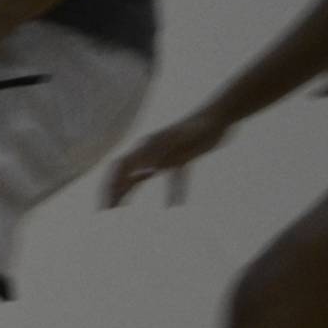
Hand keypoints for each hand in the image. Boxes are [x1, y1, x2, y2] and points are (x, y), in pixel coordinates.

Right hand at [104, 110, 231, 208]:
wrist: (221, 115)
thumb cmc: (199, 126)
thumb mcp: (178, 140)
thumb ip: (159, 154)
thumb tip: (140, 175)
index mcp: (146, 145)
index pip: (119, 168)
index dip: (109, 187)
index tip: (106, 207)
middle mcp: (150, 150)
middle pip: (125, 173)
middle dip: (113, 191)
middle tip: (106, 212)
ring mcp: (165, 155)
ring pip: (141, 176)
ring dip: (130, 192)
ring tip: (122, 210)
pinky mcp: (180, 158)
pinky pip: (172, 178)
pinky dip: (172, 192)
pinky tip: (175, 206)